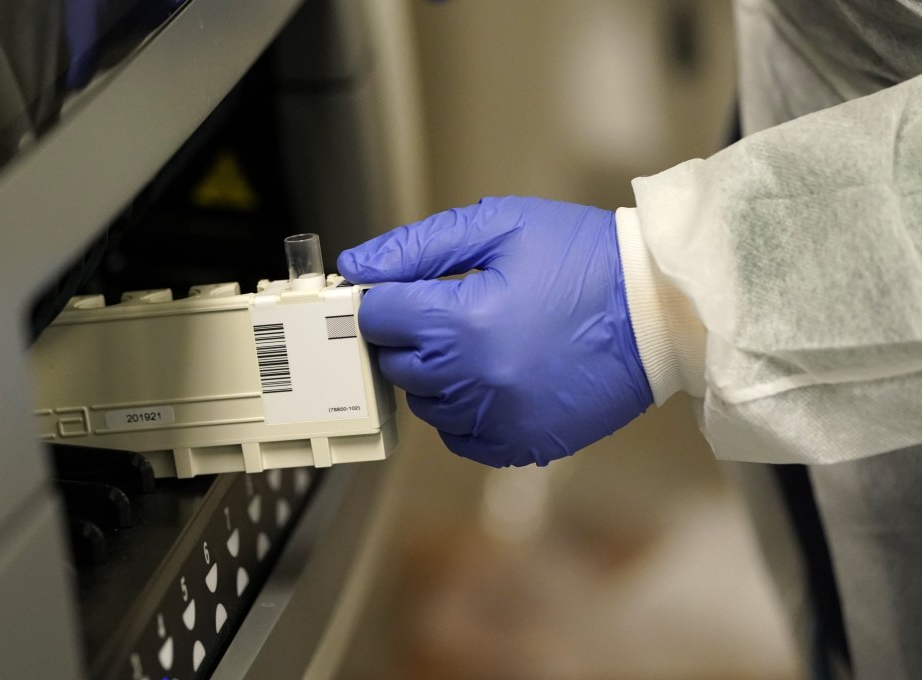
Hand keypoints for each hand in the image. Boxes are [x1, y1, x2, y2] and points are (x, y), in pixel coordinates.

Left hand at [338, 196, 652, 466]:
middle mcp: (473, 380)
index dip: (385, 298)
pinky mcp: (521, 444)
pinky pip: (458, 437)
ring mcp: (497, 419)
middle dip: (408, 334)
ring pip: (423, 402)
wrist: (658, 310)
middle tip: (446, 309)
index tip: (406, 290)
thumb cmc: (581, 258)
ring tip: (477, 341)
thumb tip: (356, 265)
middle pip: (394, 363)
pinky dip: (462, 410)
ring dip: (434, 373)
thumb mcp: (500, 226)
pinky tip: (492, 377)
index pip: (377, 317)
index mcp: (463, 321)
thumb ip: (418, 247)